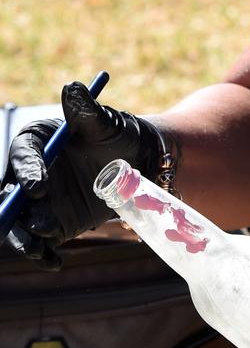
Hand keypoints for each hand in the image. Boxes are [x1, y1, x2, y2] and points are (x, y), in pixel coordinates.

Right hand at [1, 81, 160, 269]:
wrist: (139, 164)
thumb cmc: (118, 135)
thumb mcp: (104, 123)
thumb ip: (85, 111)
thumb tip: (71, 88)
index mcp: (37, 141)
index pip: (22, 155)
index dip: (27, 172)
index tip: (40, 188)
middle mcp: (30, 171)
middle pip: (8, 193)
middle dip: (16, 211)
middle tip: (37, 223)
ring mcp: (38, 200)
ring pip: (19, 221)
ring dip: (25, 235)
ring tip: (44, 244)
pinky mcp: (52, 221)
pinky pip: (38, 240)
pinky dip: (42, 252)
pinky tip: (54, 260)